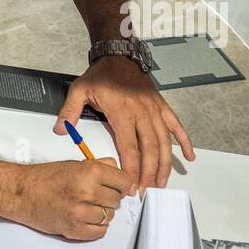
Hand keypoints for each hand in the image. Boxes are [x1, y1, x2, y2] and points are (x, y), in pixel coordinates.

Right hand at [4, 158, 134, 240]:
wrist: (22, 192)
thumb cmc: (46, 177)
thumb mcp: (76, 164)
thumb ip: (101, 165)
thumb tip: (119, 171)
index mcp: (90, 172)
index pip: (124, 181)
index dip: (124, 185)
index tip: (123, 187)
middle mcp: (88, 192)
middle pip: (117, 200)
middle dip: (111, 198)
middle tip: (98, 195)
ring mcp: (81, 212)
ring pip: (109, 217)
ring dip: (103, 213)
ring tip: (89, 206)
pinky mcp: (74, 229)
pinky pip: (99, 232)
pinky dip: (97, 227)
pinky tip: (88, 218)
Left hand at [55, 56, 193, 189]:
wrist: (119, 56)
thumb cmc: (100, 75)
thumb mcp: (79, 90)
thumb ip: (69, 111)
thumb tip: (58, 130)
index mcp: (122, 113)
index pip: (129, 148)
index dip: (132, 169)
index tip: (130, 187)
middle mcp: (142, 113)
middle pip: (150, 149)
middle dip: (148, 173)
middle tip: (145, 192)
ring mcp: (155, 110)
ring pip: (164, 142)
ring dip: (165, 165)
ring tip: (162, 183)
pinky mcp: (162, 107)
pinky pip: (176, 126)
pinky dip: (185, 142)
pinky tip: (190, 157)